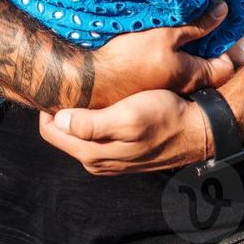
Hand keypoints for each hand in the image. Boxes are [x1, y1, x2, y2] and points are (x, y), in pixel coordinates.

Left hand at [39, 89, 205, 174]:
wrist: (196, 130)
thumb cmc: (163, 118)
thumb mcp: (128, 118)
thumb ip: (91, 124)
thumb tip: (58, 121)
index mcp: (92, 154)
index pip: (49, 132)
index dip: (48, 107)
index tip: (58, 84)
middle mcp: (95, 161)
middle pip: (60, 133)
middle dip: (60, 109)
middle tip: (70, 82)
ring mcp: (107, 158)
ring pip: (76, 133)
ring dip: (76, 113)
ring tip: (84, 89)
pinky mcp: (119, 152)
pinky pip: (93, 134)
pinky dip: (91, 118)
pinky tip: (102, 101)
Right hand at [87, 2, 234, 105]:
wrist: (92, 79)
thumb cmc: (131, 57)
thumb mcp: (166, 34)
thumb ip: (197, 25)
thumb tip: (224, 10)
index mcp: (193, 76)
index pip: (227, 66)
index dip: (225, 46)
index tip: (216, 26)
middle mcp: (183, 86)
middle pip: (206, 67)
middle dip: (205, 45)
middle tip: (198, 22)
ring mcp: (165, 86)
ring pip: (185, 66)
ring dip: (184, 49)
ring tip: (176, 27)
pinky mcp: (148, 82)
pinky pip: (167, 68)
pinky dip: (167, 54)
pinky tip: (156, 39)